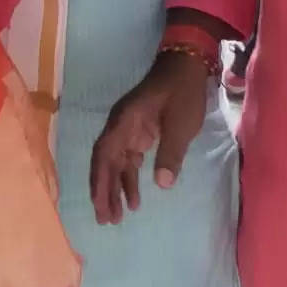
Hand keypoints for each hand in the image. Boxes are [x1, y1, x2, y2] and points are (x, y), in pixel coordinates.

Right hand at [89, 50, 208, 224]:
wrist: (186, 66)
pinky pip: (127, 160)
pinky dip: (128, 179)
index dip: (100, 180)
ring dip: (114, 189)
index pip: (105, 154)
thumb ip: (171, 152)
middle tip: (105, 220)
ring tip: (116, 217)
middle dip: (103, 190)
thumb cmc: (182, 92)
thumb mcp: (181, 122)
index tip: (100, 204)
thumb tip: (161, 184)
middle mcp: (120, 127)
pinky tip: (133, 199)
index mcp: (125, 122)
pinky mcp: (139, 133)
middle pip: (105, 161)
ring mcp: (128, 130)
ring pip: (115, 163)